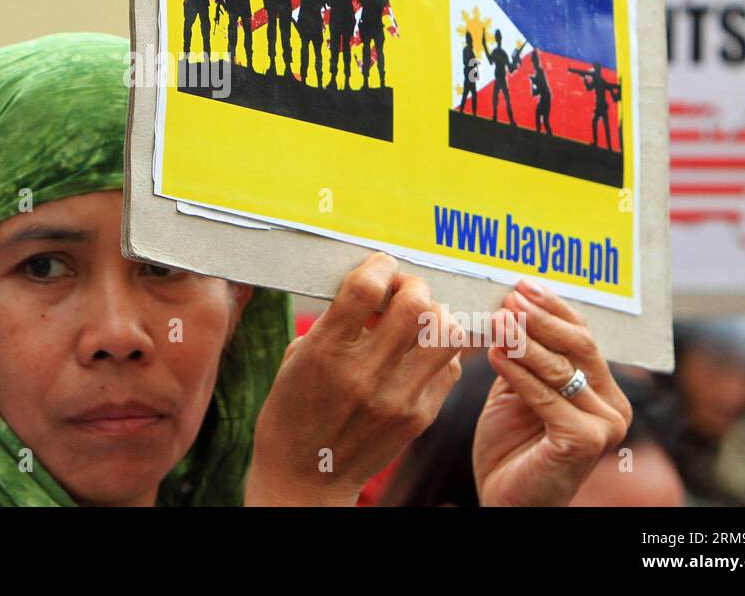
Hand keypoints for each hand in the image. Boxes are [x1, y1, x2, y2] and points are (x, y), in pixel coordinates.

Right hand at [246, 253, 462, 505]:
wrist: (306, 478)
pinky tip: (418, 351)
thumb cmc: (293, 412)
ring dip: (433, 315)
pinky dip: (438, 349)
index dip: (378, 266)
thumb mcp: (297, 357)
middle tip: (400, 291)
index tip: (378, 266)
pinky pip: (450, 365)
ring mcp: (398, 399)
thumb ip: (334, 321)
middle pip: (416, 305)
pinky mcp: (421, 417)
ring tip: (416, 319)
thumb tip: (372, 288)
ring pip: (446, 333)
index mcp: (325, 353)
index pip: (366, 289)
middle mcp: (365, 374)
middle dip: (411, 286)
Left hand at [473, 280, 630, 506]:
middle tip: (510, 297)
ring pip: (562, 368)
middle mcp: (614, 405)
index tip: (522, 283)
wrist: (507, 500)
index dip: (553, 307)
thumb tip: (510, 306)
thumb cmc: (512, 446)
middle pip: (579, 345)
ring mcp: (605, 425)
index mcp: (603, 388)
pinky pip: (547, 397)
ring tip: (497, 319)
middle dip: (541, 317)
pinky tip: (494, 354)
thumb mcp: (517, 390)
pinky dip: (518, 373)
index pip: (582, 334)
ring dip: (525, 340)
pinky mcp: (586, 442)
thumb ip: (523, 356)